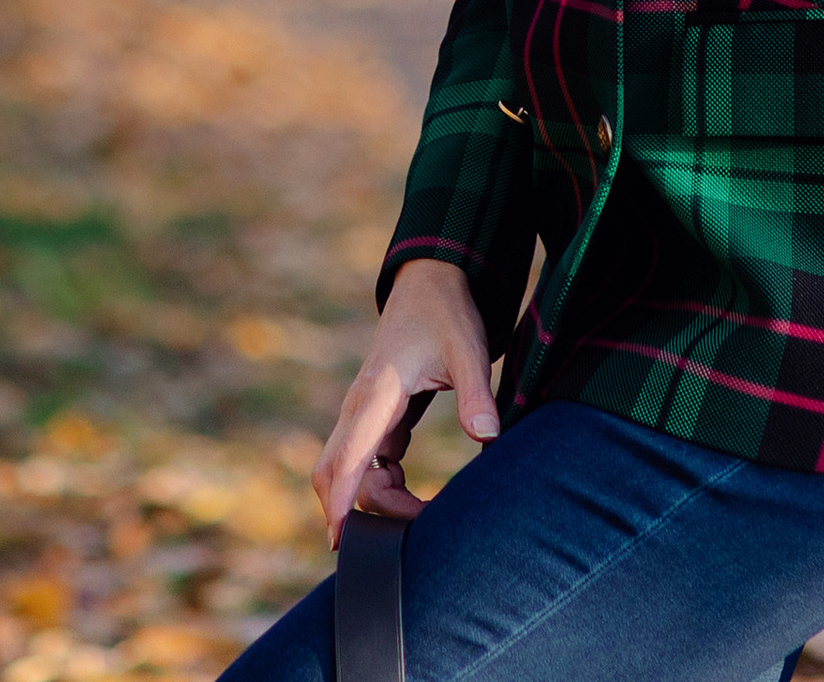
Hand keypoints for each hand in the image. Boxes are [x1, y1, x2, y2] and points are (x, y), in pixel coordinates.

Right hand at [310, 258, 500, 543]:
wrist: (431, 280)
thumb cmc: (446, 313)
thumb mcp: (468, 349)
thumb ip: (476, 395)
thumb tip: (488, 440)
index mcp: (377, 392)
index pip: (349, 458)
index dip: (341, 502)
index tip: (342, 542)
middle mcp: (360, 405)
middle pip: (335, 472)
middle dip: (362, 510)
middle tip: (412, 529)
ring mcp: (364, 411)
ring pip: (348, 470)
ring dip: (375, 499)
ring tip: (424, 512)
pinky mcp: (375, 415)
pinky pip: (365, 461)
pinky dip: (382, 484)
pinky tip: (414, 493)